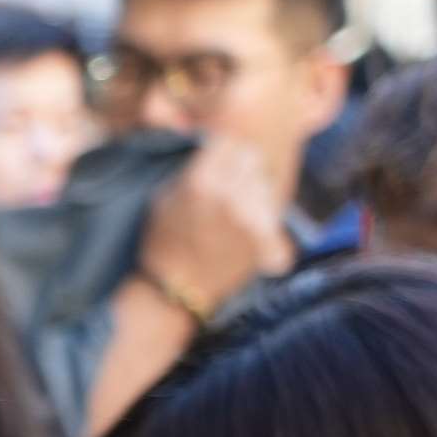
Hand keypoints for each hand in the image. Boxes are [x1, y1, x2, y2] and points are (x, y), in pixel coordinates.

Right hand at [140, 136, 294, 314]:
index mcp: (201, 182)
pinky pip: (274, 210)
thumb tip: (209, 149)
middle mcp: (231, 195)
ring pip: (266, 183)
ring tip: (234, 211)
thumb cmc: (162, 244)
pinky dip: (264, 215)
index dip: (221, 152)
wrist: (176, 292)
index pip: (228, 144)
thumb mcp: (161, 200)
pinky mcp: (267, 237)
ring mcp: (252, 217)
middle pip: (252, 159)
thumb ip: (188, 171)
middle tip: (227, 184)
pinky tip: (246, 228)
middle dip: (241, 167)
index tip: (216, 162)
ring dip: (254, 189)